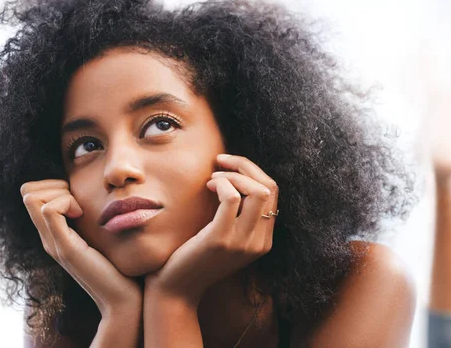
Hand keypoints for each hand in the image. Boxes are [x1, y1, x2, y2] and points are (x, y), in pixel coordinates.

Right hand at [20, 179, 141, 316]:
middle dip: (54, 185)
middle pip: (27, 193)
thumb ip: (89, 220)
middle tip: (77, 202)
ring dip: (60, 193)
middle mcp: (47, 238)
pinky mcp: (65, 248)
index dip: (52, 185)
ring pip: (33, 198)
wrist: (122, 299)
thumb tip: (92, 196)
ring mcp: (53, 244)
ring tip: (80, 210)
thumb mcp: (99, 236)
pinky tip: (82, 216)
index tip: (77, 198)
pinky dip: (66, 203)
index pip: (30, 194)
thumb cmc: (118, 266)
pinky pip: (50, 211)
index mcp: (54, 234)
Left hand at [144, 154, 278, 304]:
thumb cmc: (195, 256)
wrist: (177, 289)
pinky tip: (207, 186)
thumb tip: (236, 174)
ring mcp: (242, 242)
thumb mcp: (225, 234)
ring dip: (234, 174)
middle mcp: (259, 242)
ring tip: (213, 178)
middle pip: (270, 188)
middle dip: (246, 166)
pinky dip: (221, 183)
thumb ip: (237, 213)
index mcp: (263, 240)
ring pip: (257, 191)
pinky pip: (231, 197)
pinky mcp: (221, 239)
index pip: (273, 193)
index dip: (253, 172)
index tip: (229, 167)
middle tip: (221, 162)